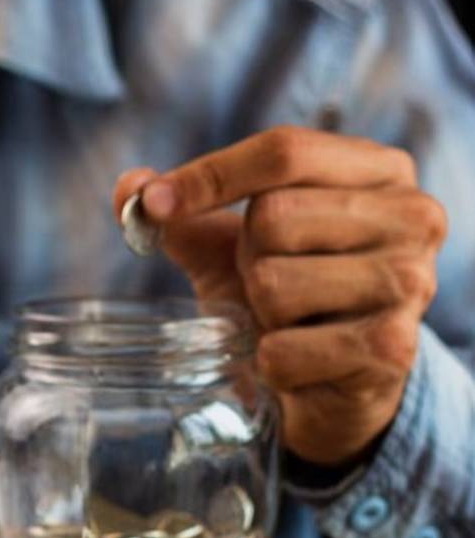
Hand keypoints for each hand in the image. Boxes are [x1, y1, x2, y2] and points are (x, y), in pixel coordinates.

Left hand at [113, 126, 445, 466]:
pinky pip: (283, 348)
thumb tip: (127, 188)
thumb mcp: (229, 248)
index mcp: (378, 171)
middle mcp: (410, 216)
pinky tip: (301, 364)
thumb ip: (180, 215)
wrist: (328, 387)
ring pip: (274, 283)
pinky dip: (272, 363)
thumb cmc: (286, 300)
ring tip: (291, 324)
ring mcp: (409, 282)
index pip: (284, 150)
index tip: (153, 204)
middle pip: (273, 216)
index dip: (210, 175)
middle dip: (247, 260)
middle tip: (268, 287)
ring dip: (259, 316)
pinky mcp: (392, 348)